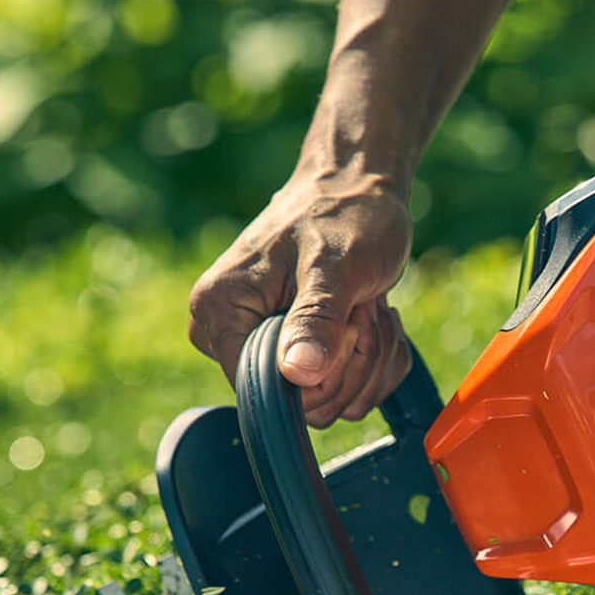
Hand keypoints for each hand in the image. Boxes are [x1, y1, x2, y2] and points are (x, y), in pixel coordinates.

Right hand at [187, 169, 413, 427]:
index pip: (261, 390)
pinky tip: (374, 315)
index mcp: (218, 311)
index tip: (344, 324)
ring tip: (369, 304)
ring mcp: (265, 350)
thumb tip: (297, 375)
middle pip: (302, 404)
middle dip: (352, 362)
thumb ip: (315, 318)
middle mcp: (230, 337)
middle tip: (363, 307)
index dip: (316, 375)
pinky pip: (346, 394)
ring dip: (370, 358)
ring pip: (331, 404)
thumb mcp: (334, 265)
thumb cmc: (344, 214)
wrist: (359, 189)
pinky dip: (376, 359)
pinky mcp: (297, 358)